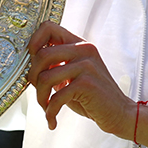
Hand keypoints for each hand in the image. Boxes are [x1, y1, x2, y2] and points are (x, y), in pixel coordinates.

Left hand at [26, 21, 138, 140]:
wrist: (119, 113)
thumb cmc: (92, 97)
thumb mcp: (73, 75)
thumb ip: (55, 66)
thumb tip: (28, 66)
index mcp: (79, 44)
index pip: (49, 27)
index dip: (33, 42)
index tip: (32, 62)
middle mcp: (84, 49)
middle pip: (41, 54)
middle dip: (33, 78)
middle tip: (40, 93)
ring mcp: (86, 65)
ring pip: (45, 77)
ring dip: (40, 98)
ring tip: (46, 108)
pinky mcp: (87, 84)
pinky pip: (56, 96)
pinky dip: (50, 111)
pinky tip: (52, 119)